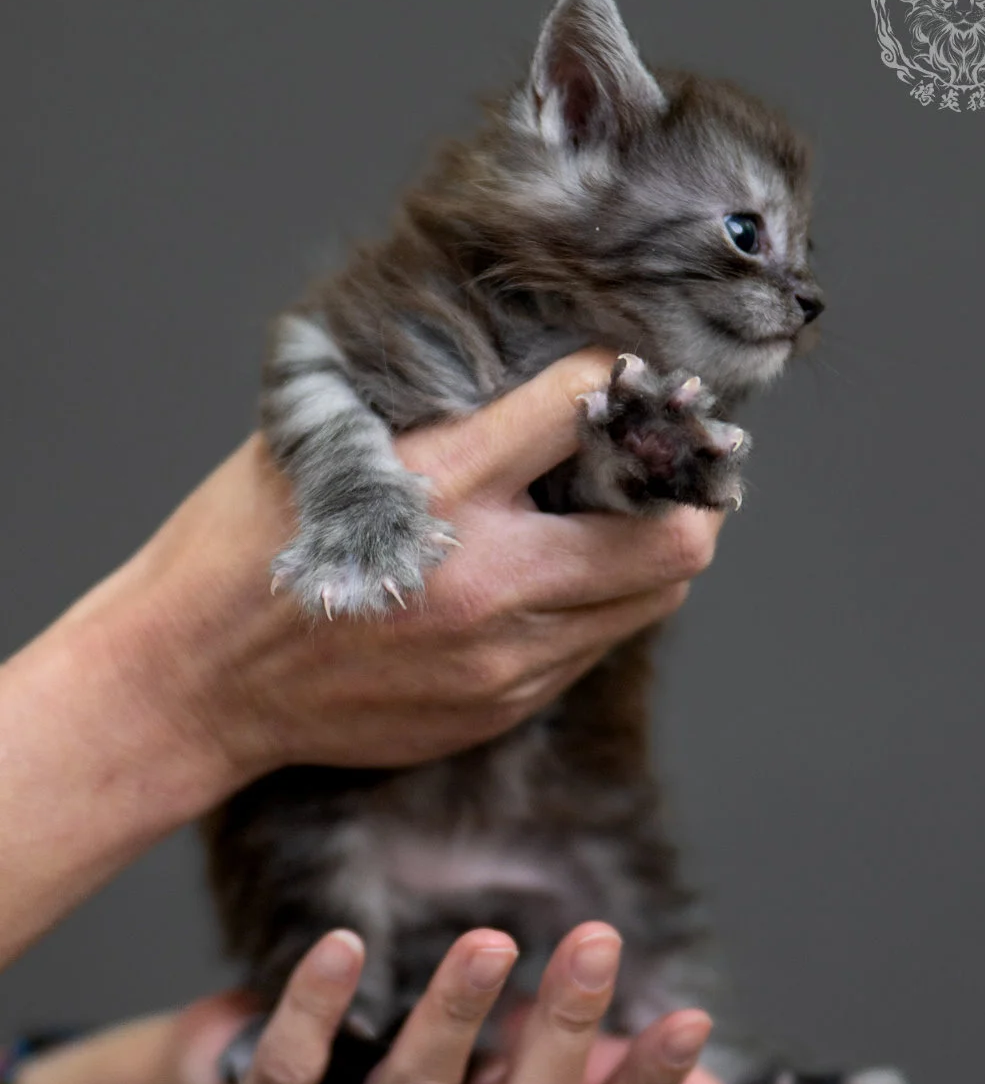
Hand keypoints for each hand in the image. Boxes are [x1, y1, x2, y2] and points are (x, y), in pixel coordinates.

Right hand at [110, 348, 722, 790]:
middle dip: (690, 493)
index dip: (620, 378)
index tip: (624, 378)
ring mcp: (502, 658)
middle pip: (672, 538)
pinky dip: (594, 606)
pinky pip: (589, 649)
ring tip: (619, 522)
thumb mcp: (325, 442)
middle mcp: (490, 579)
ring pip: (650, 602)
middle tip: (671, 468)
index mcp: (441, 487)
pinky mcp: (497, 706)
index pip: (588, 406)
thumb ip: (436, 416)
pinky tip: (552, 581)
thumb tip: (531, 382)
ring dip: (652, 553)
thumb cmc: (244, 547)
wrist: (195, 681)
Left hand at [177, 926, 728, 1083]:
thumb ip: (596, 1083)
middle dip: (561, 1031)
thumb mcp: (503, 1081)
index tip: (688, 1019)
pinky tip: (343, 945)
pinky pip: (293, 1071)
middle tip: (595, 941)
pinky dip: (318, 1010)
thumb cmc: (391, 1077)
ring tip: (490, 943)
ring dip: (454, 1018)